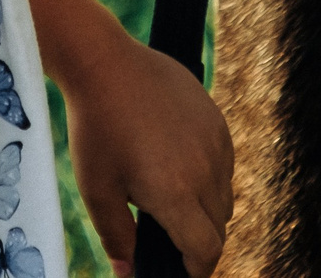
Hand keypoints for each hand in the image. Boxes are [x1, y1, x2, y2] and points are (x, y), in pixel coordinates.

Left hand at [62, 35, 233, 275]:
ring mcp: (215, 142)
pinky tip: (179, 168)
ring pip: (224, 196)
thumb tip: (128, 272)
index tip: (180, 271)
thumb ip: (117, 238)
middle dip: (198, 242)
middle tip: (169, 240)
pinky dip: (210, 178)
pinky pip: (225, 164)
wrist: (105, 63)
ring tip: (172, 202)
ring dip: (206, 210)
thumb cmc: (95, 128)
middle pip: (218, 228)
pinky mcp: (216, 120)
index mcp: (177, 193)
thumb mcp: (97, 190)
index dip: (195, 270)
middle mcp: (206, 170)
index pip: (206, 250)